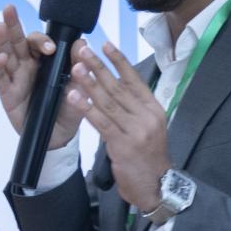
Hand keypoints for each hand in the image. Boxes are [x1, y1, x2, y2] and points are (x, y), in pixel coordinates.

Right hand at [0, 4, 84, 150]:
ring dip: (1, 40)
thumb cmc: (69, 108)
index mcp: (45, 61)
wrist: (59, 135)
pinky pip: (0, 77)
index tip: (50, 48)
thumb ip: (79, 67)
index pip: (39, 43)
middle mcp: (28, 65)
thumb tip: (82, 44)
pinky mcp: (7, 93)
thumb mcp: (79, 88)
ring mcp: (16, 78)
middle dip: (13, 24)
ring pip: (5, 54)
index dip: (43, 41)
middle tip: (9, 8)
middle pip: (18, 41)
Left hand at [66, 41, 169, 210]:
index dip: (119, 61)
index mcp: (153, 109)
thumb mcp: (147, 127)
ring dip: (90, 83)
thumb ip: (132, 108)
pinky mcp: (122, 145)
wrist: (156, 186)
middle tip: (82, 50)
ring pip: (108, 102)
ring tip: (75, 67)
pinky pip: (101, 122)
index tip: (105, 44)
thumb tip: (112, 86)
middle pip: (118, 87)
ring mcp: (135, 131)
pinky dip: (87, 108)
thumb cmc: (148, 156)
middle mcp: (146, 116)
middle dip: (98, 67)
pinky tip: (74, 96)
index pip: (134, 80)